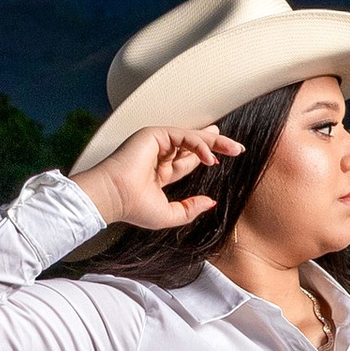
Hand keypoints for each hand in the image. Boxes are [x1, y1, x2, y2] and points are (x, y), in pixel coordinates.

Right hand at [74, 124, 242, 233]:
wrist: (113, 197)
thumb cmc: (132, 207)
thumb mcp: (168, 214)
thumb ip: (189, 209)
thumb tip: (211, 203)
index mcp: (159, 172)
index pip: (187, 160)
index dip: (205, 157)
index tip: (221, 158)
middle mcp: (158, 155)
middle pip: (193, 145)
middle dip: (216, 144)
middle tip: (236, 147)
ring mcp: (156, 144)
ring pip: (191, 138)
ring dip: (214, 141)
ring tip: (234, 148)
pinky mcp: (154, 135)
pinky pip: (183, 136)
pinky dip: (199, 145)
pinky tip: (210, 158)